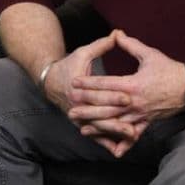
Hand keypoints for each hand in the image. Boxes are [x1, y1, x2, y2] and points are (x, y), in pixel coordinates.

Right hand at [44, 31, 137, 155]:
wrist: (50, 81)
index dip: (114, 95)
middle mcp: (78, 106)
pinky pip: (95, 135)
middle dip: (117, 122)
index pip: (99, 93)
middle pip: (100, 116)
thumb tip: (117, 34)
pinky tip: (120, 150)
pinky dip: (107, 142)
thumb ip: (101, 45)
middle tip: (135, 126)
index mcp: (79, 88)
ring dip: (114, 135)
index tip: (129, 97)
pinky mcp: (81, 123)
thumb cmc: (69, 64)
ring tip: (131, 138)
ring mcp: (79, 117)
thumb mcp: (83, 52)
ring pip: (99, 129)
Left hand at [67, 30, 184, 155]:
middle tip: (71, 111)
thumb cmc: (169, 70)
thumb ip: (131, 45)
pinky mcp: (147, 122)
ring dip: (98, 127)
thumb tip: (117, 34)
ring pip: (116, 123)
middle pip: (106, 107)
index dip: (89, 83)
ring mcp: (140, 114)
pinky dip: (123, 142)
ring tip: (82, 129)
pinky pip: (133, 134)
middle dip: (87, 109)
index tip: (74, 83)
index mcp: (133, 84)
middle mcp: (134, 102)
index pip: (106, 84)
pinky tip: (113, 149)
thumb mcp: (149, 54)